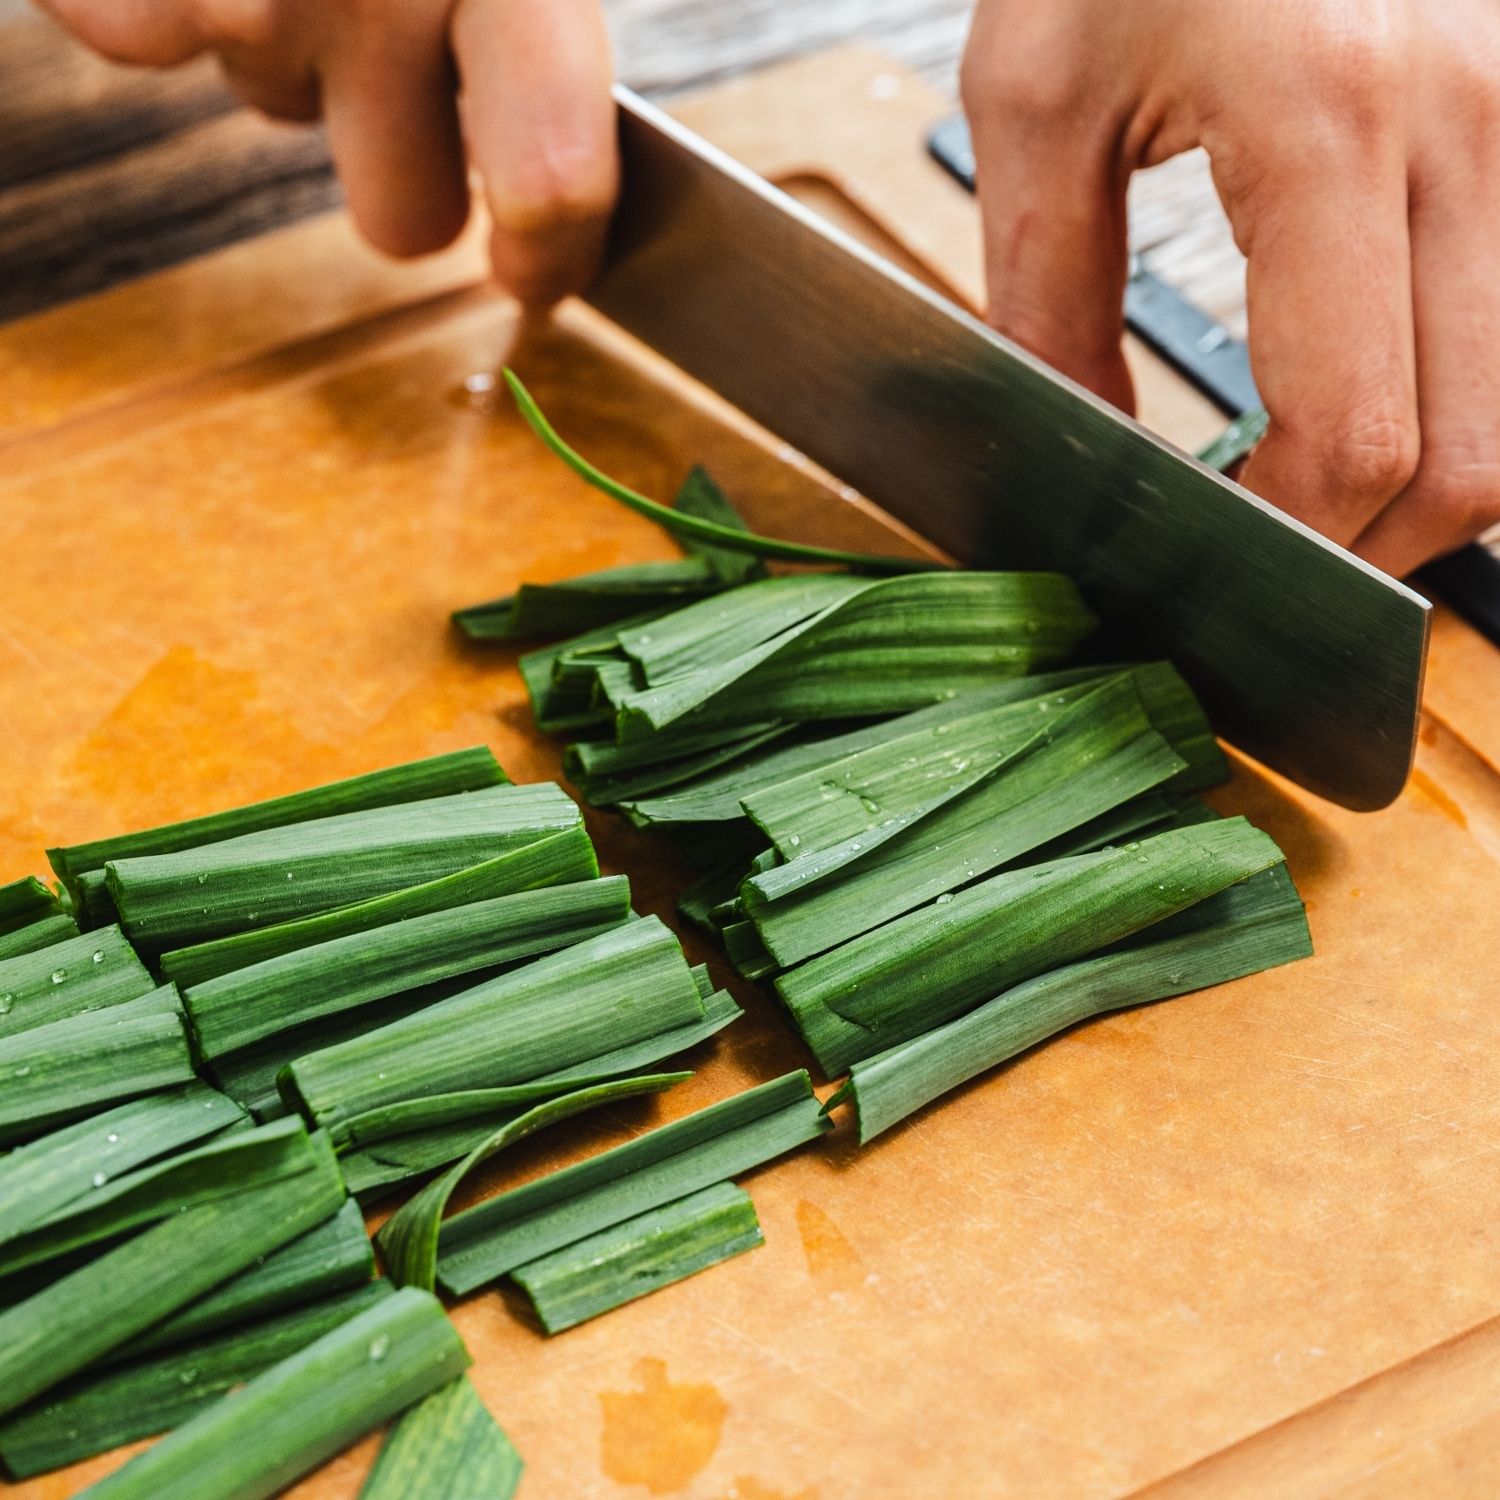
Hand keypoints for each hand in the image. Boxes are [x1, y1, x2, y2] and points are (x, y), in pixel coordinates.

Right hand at [40, 0, 617, 305]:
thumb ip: (543, 13)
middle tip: (413, 75)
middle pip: (401, 219)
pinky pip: (150, 42)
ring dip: (299, 45)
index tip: (538, 279)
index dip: (554, 257)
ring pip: (276, 111)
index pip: (550, 179)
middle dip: (411, 170)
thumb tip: (573, 159)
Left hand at [961, 0, 1499, 574]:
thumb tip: (1088, 455)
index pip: (1356, 429)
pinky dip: (1472, 394)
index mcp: (1327, 122)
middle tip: (1277, 565)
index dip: (1293, 539)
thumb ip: (1051, 300)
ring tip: (1325, 497)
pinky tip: (1386, 399)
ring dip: (1436, 487)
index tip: (1222, 566)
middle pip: (1478, 449)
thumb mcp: (1037, 100)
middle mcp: (1472, 120)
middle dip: (1370, 548)